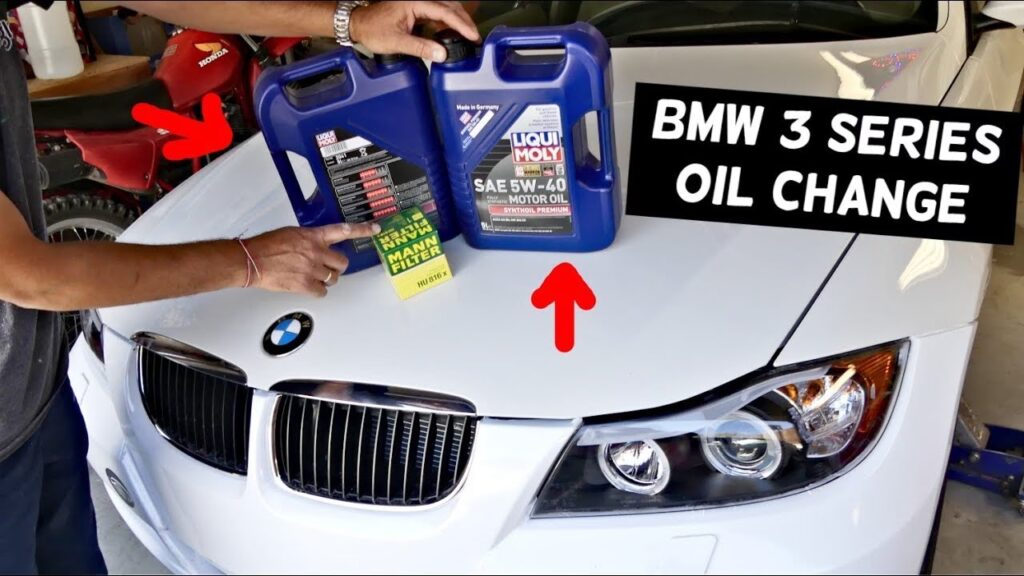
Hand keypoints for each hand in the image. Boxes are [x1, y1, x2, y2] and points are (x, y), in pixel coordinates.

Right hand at [243, 222, 379, 296]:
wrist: (251, 260)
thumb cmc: (265, 246)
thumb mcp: (291, 233)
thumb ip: (308, 238)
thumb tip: (316, 245)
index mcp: (313, 236)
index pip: (343, 230)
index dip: (362, 230)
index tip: (375, 229)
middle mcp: (316, 252)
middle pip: (342, 262)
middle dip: (337, 266)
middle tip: (328, 267)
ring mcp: (312, 269)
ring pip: (333, 278)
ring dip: (327, 279)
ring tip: (314, 276)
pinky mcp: (305, 285)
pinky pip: (322, 292)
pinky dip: (318, 291)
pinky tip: (309, 287)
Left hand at [350, 1, 480, 62]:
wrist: (359, 24)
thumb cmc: (373, 30)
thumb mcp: (396, 42)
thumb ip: (420, 47)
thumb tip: (441, 54)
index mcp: (414, 2)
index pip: (445, 11)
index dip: (461, 24)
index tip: (473, 36)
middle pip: (449, 6)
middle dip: (464, 21)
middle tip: (475, 37)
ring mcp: (418, 3)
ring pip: (445, 7)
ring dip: (458, 20)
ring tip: (469, 35)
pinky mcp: (417, 8)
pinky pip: (438, 12)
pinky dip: (449, 21)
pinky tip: (453, 32)